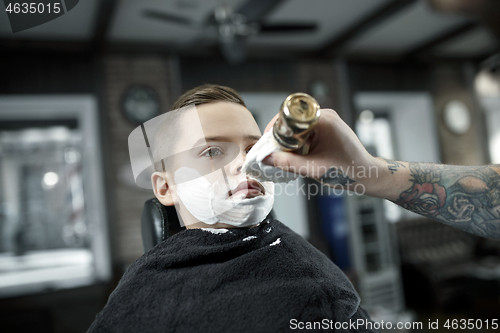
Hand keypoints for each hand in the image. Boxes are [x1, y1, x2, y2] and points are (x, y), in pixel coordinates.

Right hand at [263, 109, 383, 191]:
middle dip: (281, 136)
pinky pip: (305, 131)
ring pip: (298, 126)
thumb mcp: (313, 169)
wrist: (367, 174)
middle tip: (273, 152)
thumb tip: (266, 158)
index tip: (267, 142)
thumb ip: (288, 163)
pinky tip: (296, 155)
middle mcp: (325, 116)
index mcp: (324, 120)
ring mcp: (327, 121)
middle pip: (292, 120)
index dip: (276, 128)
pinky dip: (298, 142)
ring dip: (289, 140)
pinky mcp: (327, 128)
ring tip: (284, 156)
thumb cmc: (346, 171)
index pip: (291, 116)